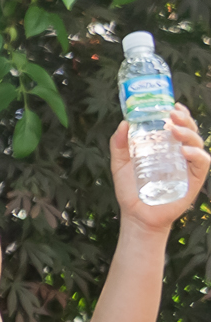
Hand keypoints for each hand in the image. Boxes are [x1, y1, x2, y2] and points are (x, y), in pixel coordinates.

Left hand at [114, 104, 210, 232]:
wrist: (136, 215)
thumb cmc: (131, 190)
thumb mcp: (120, 164)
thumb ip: (119, 144)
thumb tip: (123, 122)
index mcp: (165, 147)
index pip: (177, 126)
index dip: (179, 114)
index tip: (172, 105)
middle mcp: (180, 154)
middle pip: (189, 131)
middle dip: (184, 119)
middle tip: (172, 113)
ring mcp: (188, 166)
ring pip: (197, 143)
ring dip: (188, 133)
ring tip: (175, 129)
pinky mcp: (194, 179)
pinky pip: (202, 163)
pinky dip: (196, 155)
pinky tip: (184, 151)